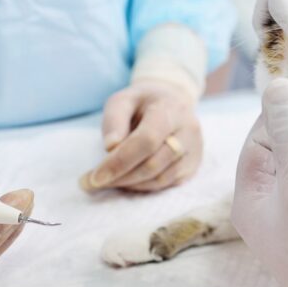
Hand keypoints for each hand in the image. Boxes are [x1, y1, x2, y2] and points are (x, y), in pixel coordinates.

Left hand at [81, 79, 201, 192]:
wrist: (173, 101)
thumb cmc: (143, 102)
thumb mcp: (123, 100)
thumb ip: (114, 120)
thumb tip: (110, 148)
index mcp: (170, 109)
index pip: (147, 140)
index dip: (120, 161)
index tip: (95, 176)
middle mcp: (188, 130)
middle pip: (153, 164)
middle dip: (121, 177)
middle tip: (93, 183)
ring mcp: (194, 149)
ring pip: (161, 178)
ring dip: (130, 185)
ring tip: (108, 181)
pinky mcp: (194, 165)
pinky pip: (167, 184)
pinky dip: (144, 186)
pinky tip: (127, 181)